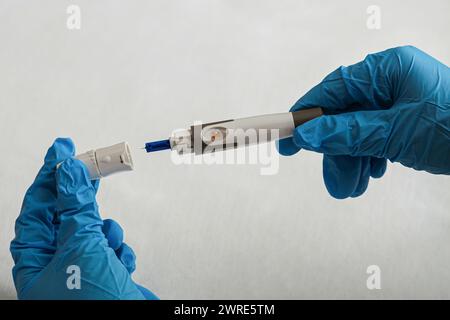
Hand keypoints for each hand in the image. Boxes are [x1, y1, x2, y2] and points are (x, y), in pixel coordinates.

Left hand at [10, 138, 157, 299]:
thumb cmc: (96, 303)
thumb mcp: (82, 247)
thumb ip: (75, 206)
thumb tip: (69, 171)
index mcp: (36, 262)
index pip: (37, 208)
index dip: (50, 177)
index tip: (62, 151)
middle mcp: (55, 264)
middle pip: (65, 215)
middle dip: (81, 195)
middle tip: (92, 164)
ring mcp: (82, 268)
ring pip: (92, 230)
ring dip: (105, 231)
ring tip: (108, 241)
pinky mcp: (105, 272)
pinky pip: (110, 247)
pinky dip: (118, 250)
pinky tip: (119, 263)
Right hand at [277, 46, 449, 198]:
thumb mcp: (397, 132)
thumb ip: (348, 132)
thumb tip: (308, 133)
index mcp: (389, 70)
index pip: (334, 90)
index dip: (306, 114)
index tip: (286, 135)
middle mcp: (391, 83)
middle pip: (344, 116)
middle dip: (336, 151)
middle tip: (331, 179)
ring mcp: (399, 102)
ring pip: (359, 132)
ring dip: (353, 161)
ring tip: (352, 186)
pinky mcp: (406, 120)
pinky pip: (375, 138)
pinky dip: (370, 158)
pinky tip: (373, 172)